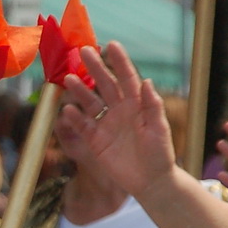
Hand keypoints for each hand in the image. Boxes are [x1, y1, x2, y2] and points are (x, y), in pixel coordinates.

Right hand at [59, 43, 176, 197]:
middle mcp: (121, 110)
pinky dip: (74, 118)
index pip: (127, 78)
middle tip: (83, 51)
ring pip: (90, 102)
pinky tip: (67, 109)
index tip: (111, 45)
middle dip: (95, 68)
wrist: (151, 182)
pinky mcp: (97, 141)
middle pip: (105, 84)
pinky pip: (83, 126)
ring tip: (68, 78)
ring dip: (80, 90)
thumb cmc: (160, 154)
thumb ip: (152, 106)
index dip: (119, 61)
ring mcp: (107, 125)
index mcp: (138, 104)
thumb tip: (147, 82)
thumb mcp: (159, 130)